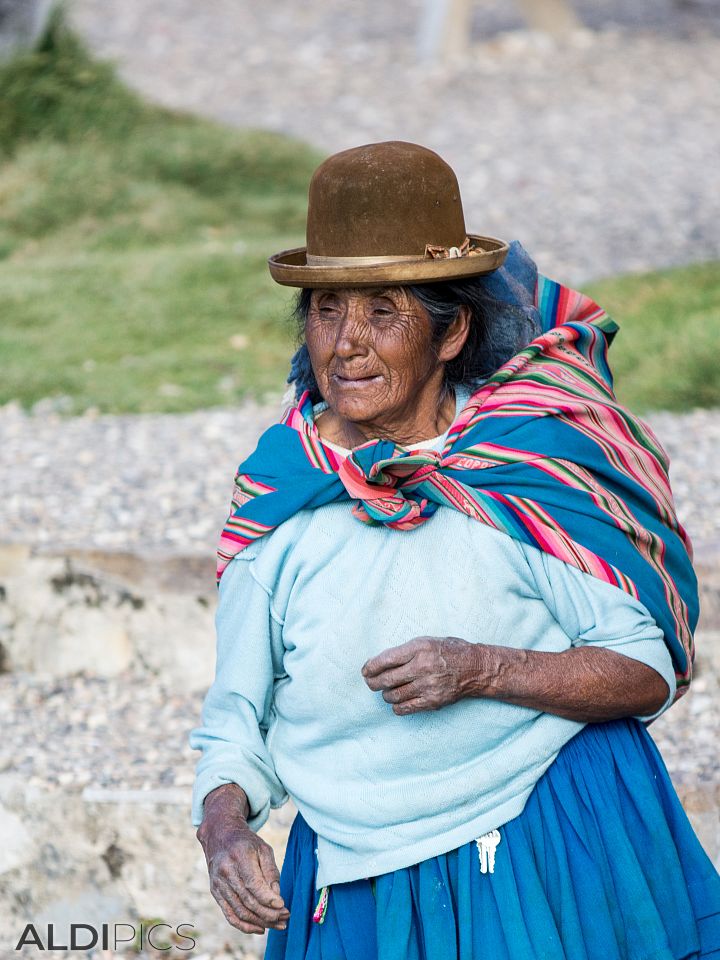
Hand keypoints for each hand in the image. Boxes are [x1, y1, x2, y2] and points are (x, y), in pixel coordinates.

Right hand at [196, 788, 288, 934]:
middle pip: (248, 901)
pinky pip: (230, 915)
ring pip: (240, 911)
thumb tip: (277, 898)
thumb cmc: (246, 843)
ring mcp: (218, 884)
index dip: (268, 899)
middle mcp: (226, 871)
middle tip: (286, 919)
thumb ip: (271, 873)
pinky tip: (260, 928)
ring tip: (278, 925)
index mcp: (239, 856)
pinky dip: (245, 926)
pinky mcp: (215, 892)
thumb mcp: (263, 849)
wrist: (220, 836)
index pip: (253, 884)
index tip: (283, 906)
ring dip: (260, 922)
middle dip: (269, 914)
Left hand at [361, 636, 480, 714]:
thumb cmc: (449, 651)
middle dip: (373, 683)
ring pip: (393, 695)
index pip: (385, 659)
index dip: (371, 667)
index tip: (365, 670)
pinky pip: (405, 708)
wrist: (475, 668)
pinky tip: (397, 702)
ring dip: (385, 694)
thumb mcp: (427, 641)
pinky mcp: (432, 701)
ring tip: (387, 691)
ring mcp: (428, 686)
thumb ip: (405, 651)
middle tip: (370, 683)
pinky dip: (396, 706)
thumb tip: (379, 663)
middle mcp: (423, 667)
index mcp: (419, 648)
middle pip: (386, 680)